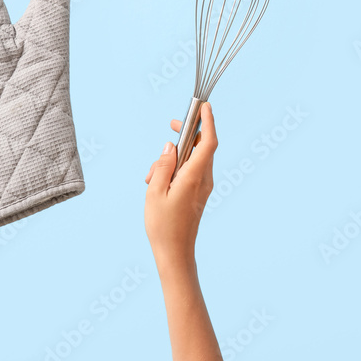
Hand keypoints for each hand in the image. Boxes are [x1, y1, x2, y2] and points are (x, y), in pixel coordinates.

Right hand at [144, 102, 217, 267]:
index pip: (208, 142)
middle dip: (186, 135)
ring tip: (151, 177)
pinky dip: (176, 169)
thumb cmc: (163, 226)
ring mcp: (203, 187)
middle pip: (201, 146)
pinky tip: (157, 184)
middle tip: (171, 125)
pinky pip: (191, 171)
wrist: (175, 253)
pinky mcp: (198, 193)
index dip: (208, 121)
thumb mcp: (155, 191)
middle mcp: (204, 179)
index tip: (204, 106)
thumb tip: (171, 146)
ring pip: (193, 159)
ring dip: (174, 158)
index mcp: (195, 176)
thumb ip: (163, 165)